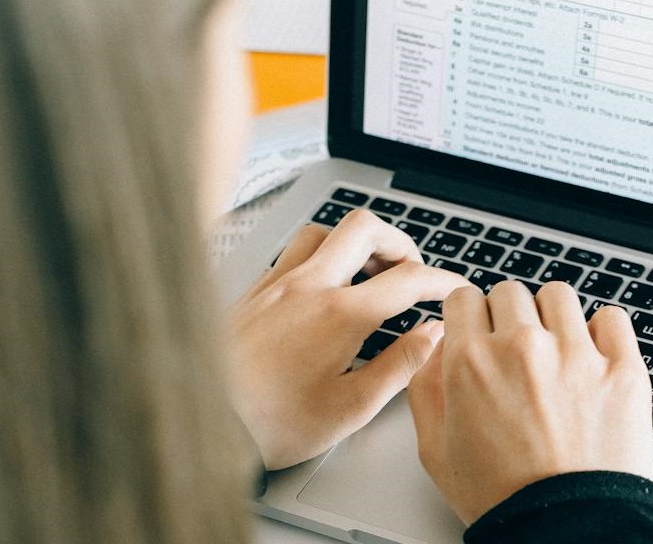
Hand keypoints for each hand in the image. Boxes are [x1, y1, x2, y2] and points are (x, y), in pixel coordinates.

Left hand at [228, 210, 466, 469]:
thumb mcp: (350, 409)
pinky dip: (319, 256)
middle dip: (399, 241)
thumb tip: (431, 336)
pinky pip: (291, 251)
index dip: (441, 279)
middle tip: (410, 269)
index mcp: (339, 314)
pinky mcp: (252, 290)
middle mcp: (307, 286)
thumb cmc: (269, 425)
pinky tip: (322, 285)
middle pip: (365, 227)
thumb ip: (399, 366)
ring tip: (367, 270)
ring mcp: (275, 283)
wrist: (200, 421)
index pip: (407, 278)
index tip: (453, 287)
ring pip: (324, 231)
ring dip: (354, 242)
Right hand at [407, 280, 652, 524]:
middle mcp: (523, 347)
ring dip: (552, 317)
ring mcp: (577, 354)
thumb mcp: (436, 451)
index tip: (480, 332)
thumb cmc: (504, 502)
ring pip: (558, 296)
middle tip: (516, 352)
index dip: (469, 317)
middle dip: (507, 317)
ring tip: (556, 352)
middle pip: (509, 292)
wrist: (567, 534)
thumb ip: (425, 387)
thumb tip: (437, 347)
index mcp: (471, 363)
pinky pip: (612, 318)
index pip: (464, 298)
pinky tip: (593, 356)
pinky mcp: (623, 368)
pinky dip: (603, 331)